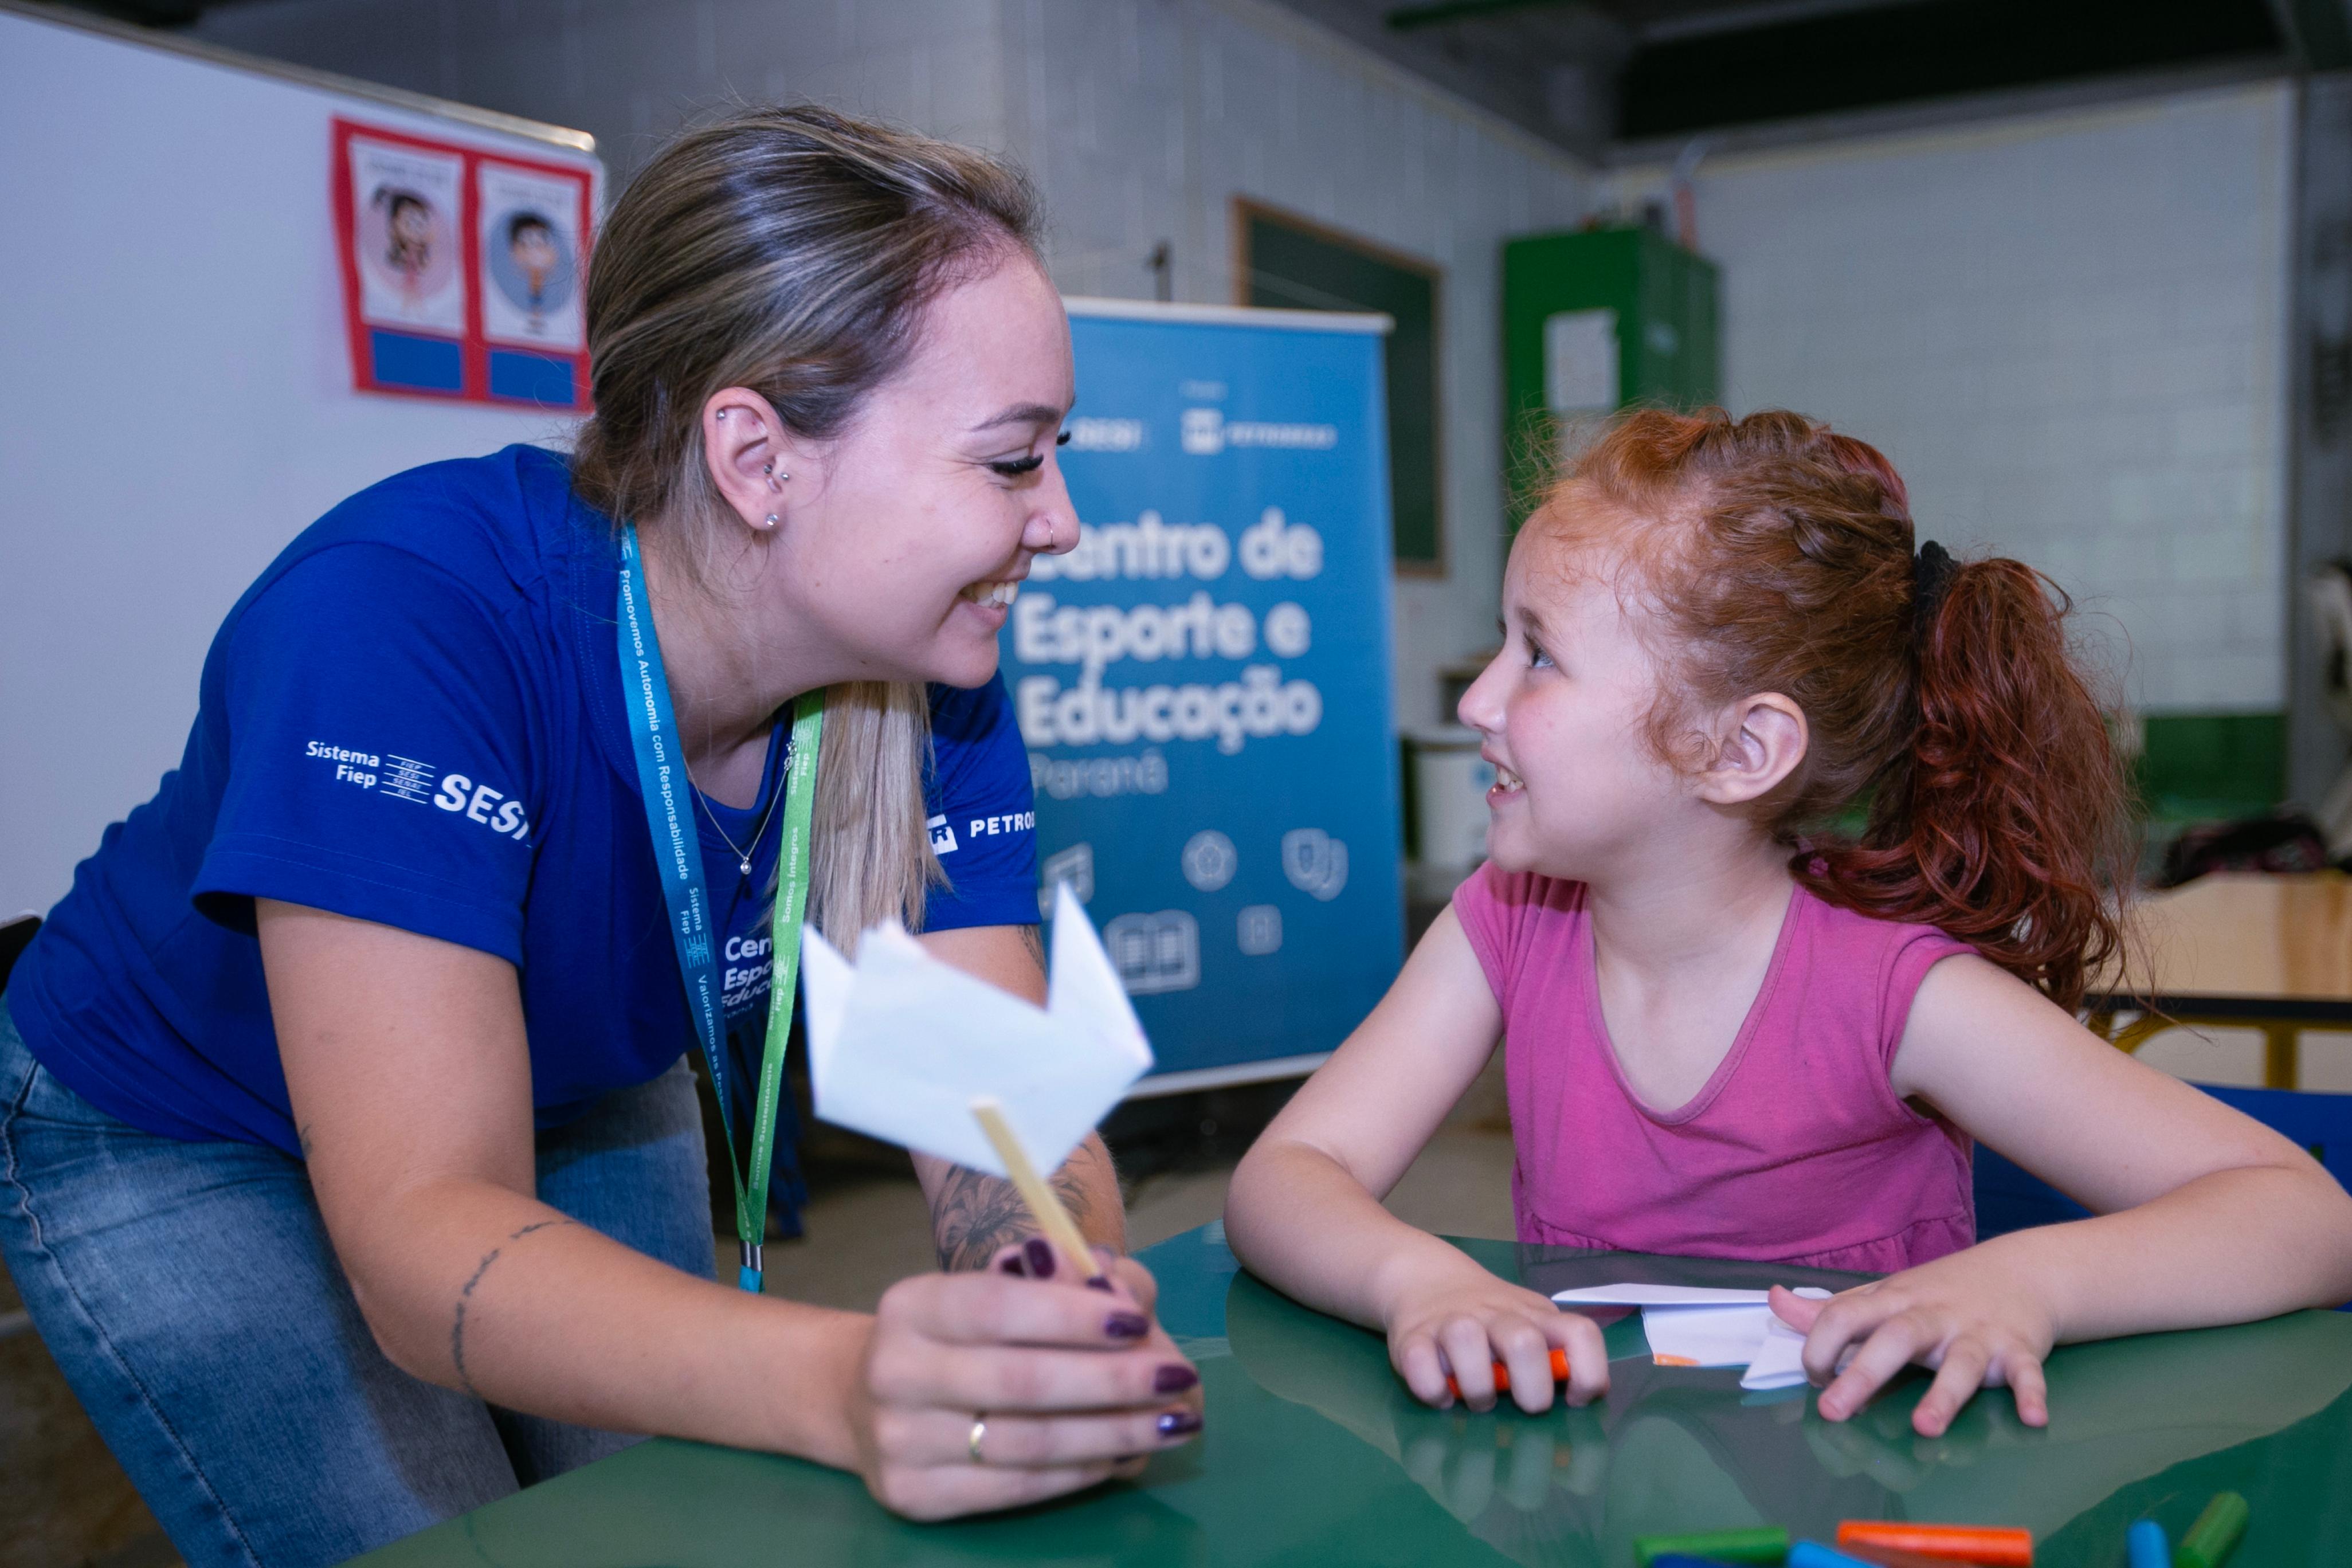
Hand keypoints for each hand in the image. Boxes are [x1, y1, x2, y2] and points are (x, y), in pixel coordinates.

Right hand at [843, 1246, 1201, 1519]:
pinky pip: (1016, 1488)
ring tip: (1171, 1422)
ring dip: (1113, 1433)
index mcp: (913, 1306)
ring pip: (1027, 1443)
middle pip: (1021, 1381)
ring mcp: (899, 1441)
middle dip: (1112, 1381)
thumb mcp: (995, 1288)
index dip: (1071, 1315)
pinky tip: (1123, 1455)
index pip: (998, 1306)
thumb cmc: (955, 1334)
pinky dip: (1080, 1471)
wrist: (862, 1399)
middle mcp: (895, 1372)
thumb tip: (1118, 1287)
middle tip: (1176, 1378)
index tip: (1137, 1320)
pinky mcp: (914, 1496)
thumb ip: (1060, 1279)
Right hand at [1382, 1256, 1607, 1413]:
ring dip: (1477, 1388)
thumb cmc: (1491, 1318)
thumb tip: (1587, 1400)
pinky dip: (1432, 1389)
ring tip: (1478, 1398)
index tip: (1574, 1399)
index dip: (1588, 1372)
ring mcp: (1451, 1322)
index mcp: (1535, 1316)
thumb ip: (1555, 1357)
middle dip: (1530, 1388)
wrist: (1425, 1279)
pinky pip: (1419, 1365)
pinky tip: (1441, 1394)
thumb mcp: (1531, 1324)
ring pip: (1467, 1342)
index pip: (1580, 1333)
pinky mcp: (1411, 1337)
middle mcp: (1496, 1315)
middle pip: (1524, 1342)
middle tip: (1522, 1405)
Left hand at [1769, 1249, 2055, 1437]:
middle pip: (1896, 1339)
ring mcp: (1976, 1333)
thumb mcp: (1883, 1296)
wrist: (2021, 1271)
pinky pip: (2025, 1372)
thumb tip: (1773, 1300)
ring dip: (1944, 1395)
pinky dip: (2031, 1393)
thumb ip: (1829, 1309)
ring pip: (1959, 1362)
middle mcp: (1932, 1316)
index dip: (1822, 1342)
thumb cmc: (1937, 1294)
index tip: (1812, 1376)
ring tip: (1924, 1427)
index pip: (1847, 1314)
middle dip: (1863, 1373)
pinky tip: (2034, 1418)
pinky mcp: (2018, 1350)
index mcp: (1893, 1303)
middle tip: (1833, 1411)